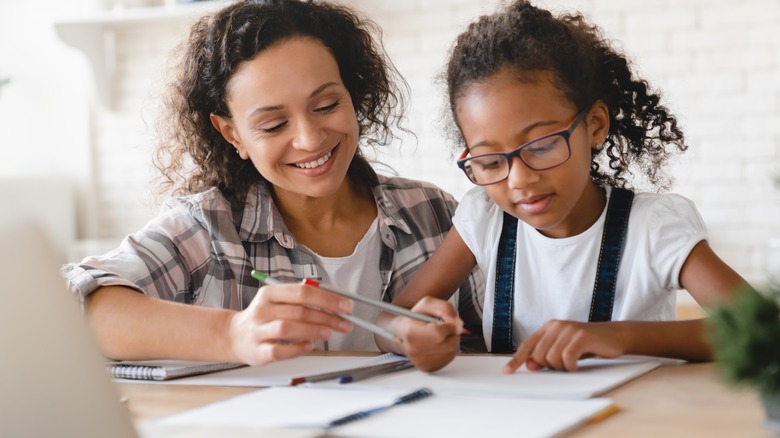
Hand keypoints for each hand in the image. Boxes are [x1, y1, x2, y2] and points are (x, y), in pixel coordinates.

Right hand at [227, 282, 353, 365]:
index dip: (327, 299)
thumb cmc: (264, 318)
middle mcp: (263, 310)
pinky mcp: (258, 351)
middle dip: (326, 317)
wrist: (234, 336)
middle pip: (299, 311)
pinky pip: (280, 350)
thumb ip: (302, 299)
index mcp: (270, 293)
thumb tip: (335, 304)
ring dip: (313, 331)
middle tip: (344, 323)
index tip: (345, 306)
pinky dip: (297, 349)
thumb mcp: (278, 301)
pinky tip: (309, 346)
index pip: (302, 292)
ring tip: (329, 333)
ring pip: (288, 328)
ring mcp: (258, 331)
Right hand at [397, 297, 463, 371]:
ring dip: (451, 341)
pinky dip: (448, 350)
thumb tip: (458, 323)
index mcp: (410, 332)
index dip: (450, 327)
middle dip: (452, 334)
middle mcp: (413, 349)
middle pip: (448, 345)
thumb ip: (445, 309)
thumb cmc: (416, 318)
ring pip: (451, 352)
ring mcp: (420, 361)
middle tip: (444, 329)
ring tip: (440, 336)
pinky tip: (439, 344)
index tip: (451, 323)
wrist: (403, 333)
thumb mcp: (428, 304)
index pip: (438, 333)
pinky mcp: (427, 368)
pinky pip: (448, 359)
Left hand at [503, 320, 624, 372]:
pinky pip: (567, 358)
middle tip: (565, 364)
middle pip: (539, 355)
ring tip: (573, 363)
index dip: (516, 360)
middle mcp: (556, 326)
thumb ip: (546, 356)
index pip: (528, 345)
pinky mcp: (581, 336)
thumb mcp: (564, 350)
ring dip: (563, 367)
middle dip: (550, 366)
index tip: (507, 372)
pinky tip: (577, 365)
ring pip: (552, 358)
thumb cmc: (587, 345)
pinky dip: (571, 366)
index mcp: (549, 328)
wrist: (613, 336)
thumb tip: (530, 366)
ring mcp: (568, 330)